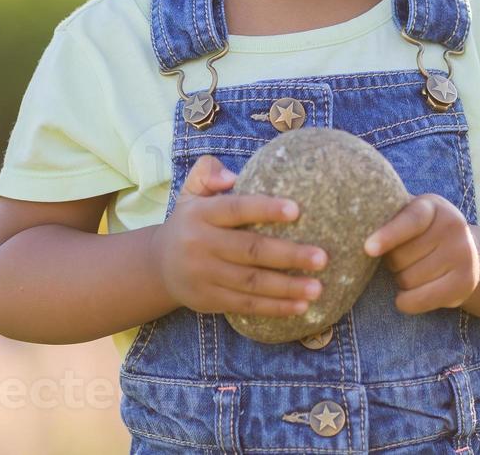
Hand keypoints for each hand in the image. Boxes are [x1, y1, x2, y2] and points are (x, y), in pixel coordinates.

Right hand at [151, 155, 329, 317]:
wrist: (158, 266)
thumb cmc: (190, 222)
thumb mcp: (191, 192)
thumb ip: (207, 172)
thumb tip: (231, 176)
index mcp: (200, 214)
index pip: (236, 209)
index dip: (265, 209)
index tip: (297, 210)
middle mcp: (200, 244)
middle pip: (250, 250)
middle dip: (289, 255)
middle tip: (322, 257)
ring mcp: (204, 275)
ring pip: (251, 283)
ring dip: (287, 287)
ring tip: (318, 287)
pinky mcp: (209, 300)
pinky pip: (246, 305)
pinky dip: (274, 308)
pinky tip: (300, 307)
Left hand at [363, 193, 479, 313]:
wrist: (465, 252)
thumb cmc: (421, 233)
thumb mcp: (408, 215)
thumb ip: (388, 216)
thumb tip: (352, 226)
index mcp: (432, 206)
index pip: (411, 220)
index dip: (388, 235)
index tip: (368, 249)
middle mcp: (453, 226)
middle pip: (402, 256)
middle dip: (392, 262)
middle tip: (399, 259)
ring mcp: (464, 254)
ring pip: (408, 279)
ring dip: (400, 281)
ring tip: (411, 271)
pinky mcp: (465, 282)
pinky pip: (421, 299)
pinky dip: (406, 302)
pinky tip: (406, 296)